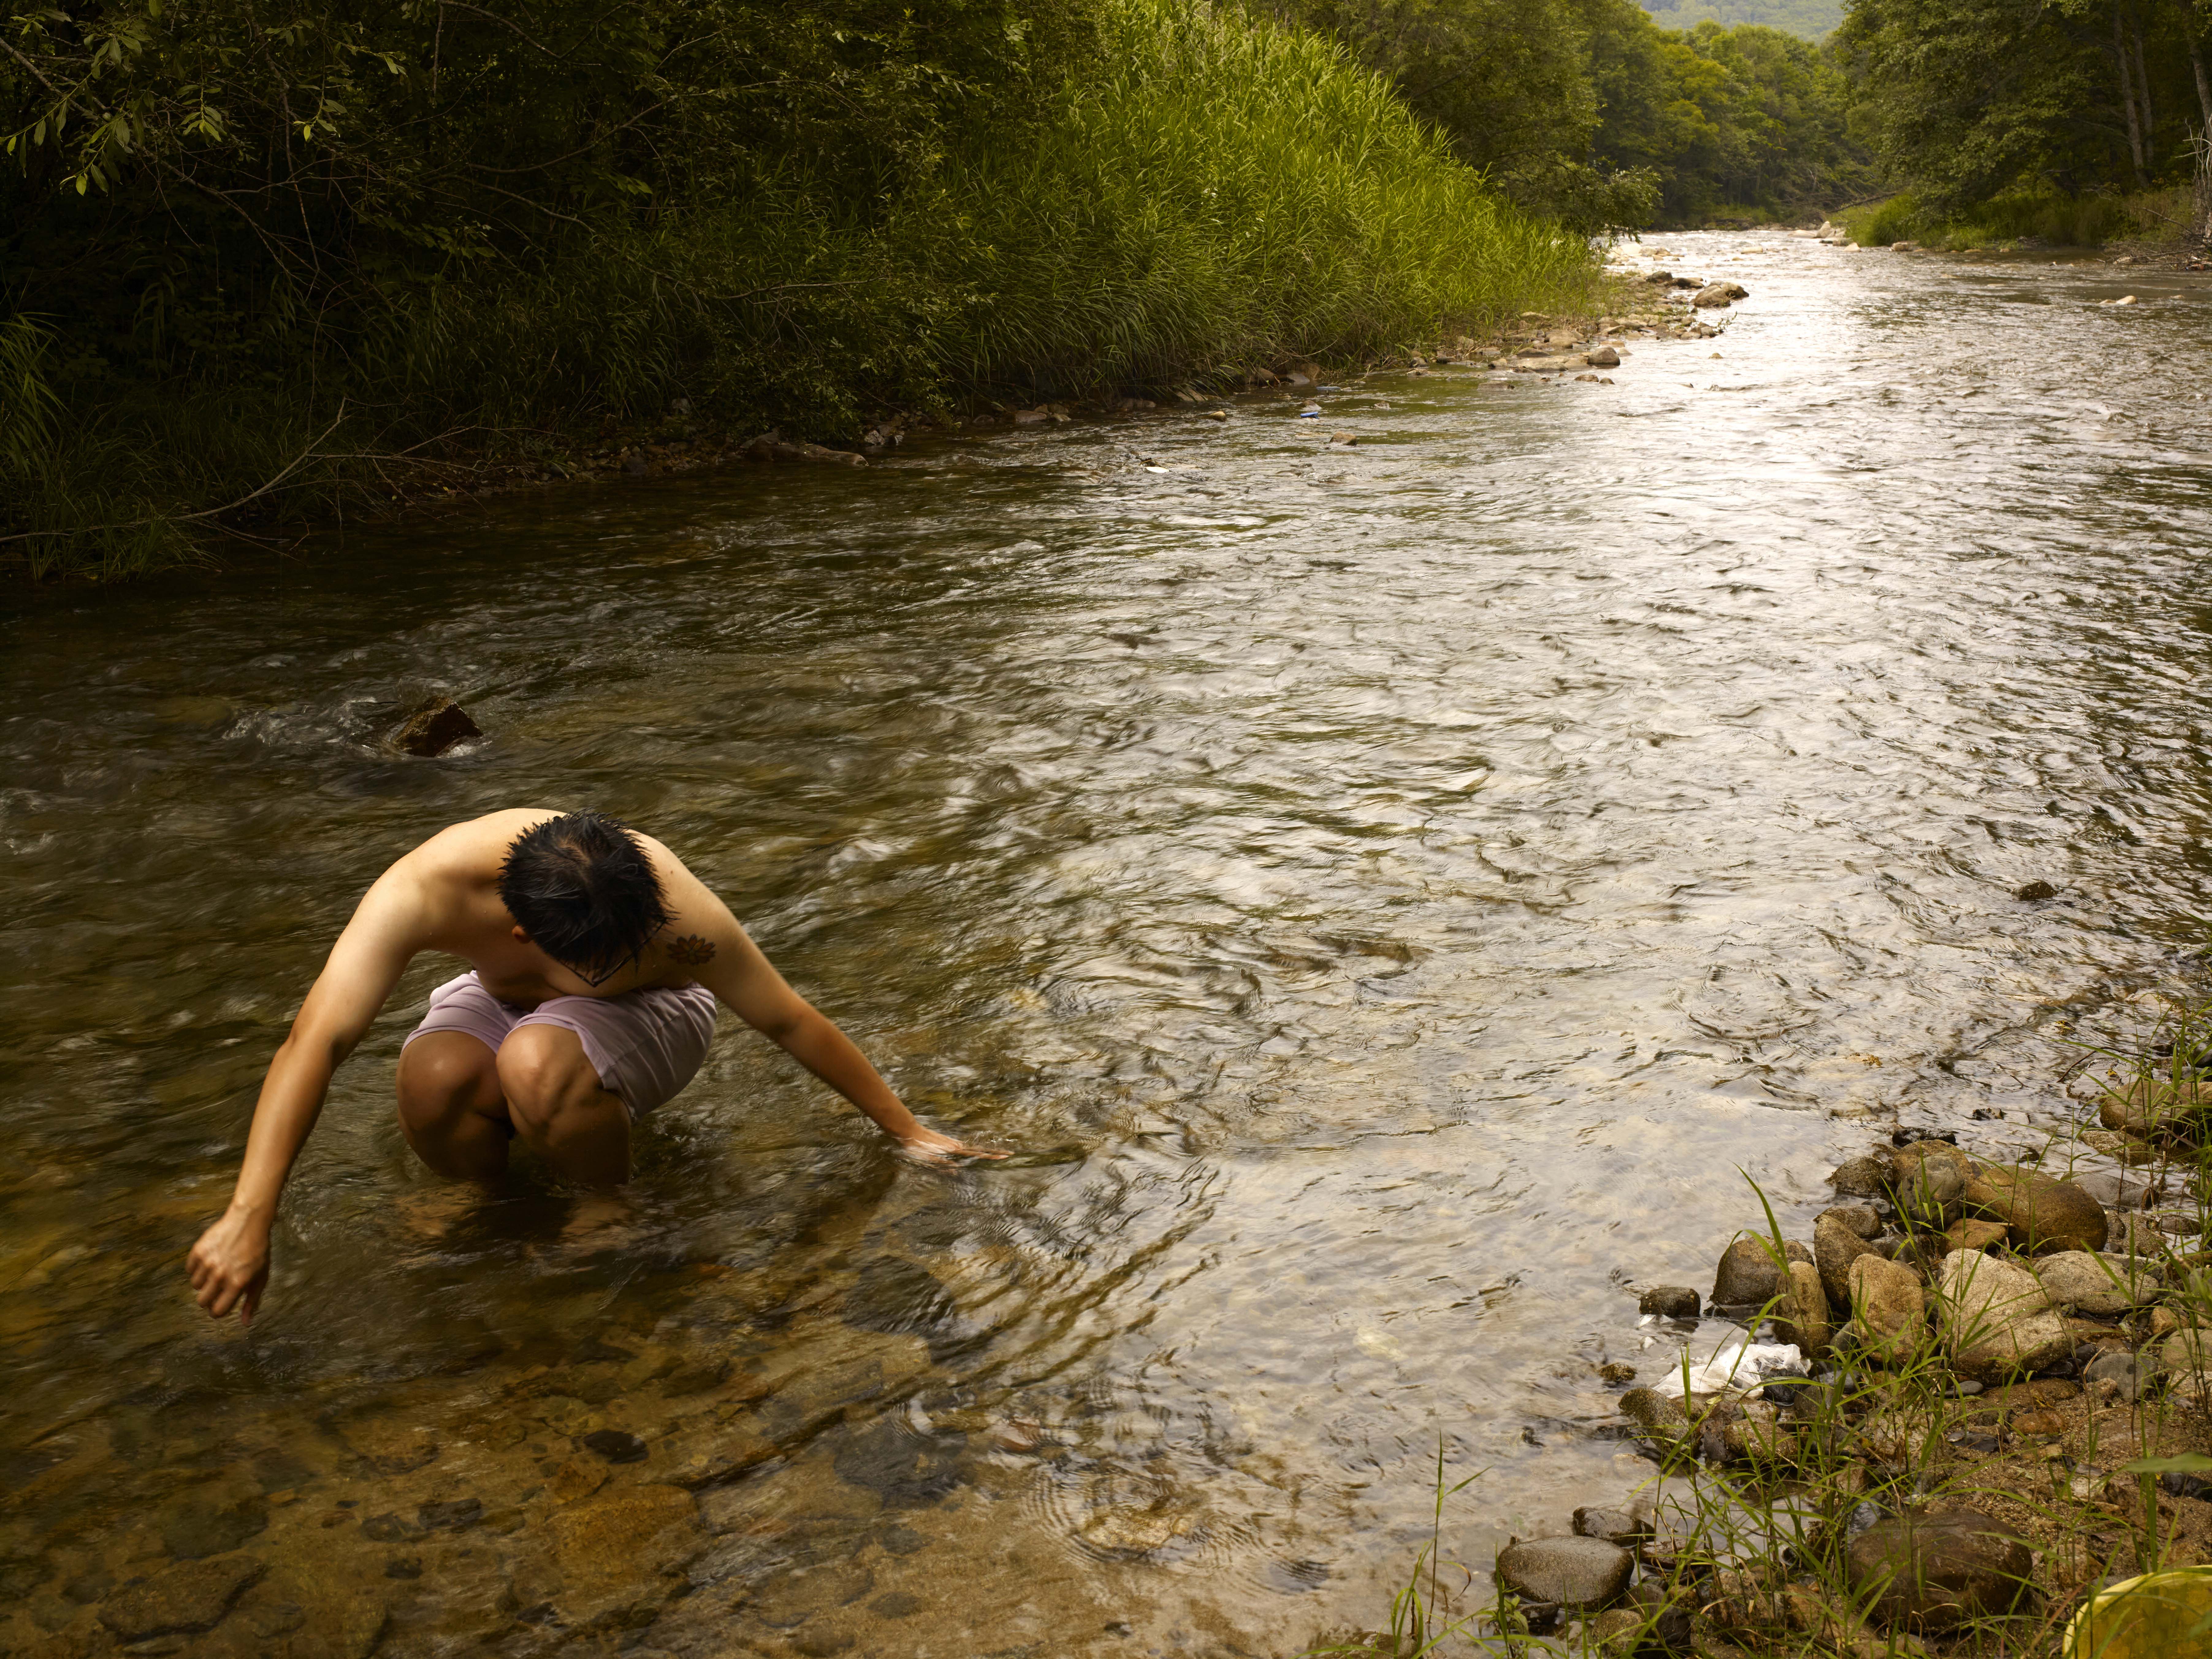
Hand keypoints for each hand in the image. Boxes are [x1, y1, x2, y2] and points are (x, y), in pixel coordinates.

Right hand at [186, 1209, 271, 1324]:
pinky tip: (210, 1259)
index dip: (218, 1311)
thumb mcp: (261, 1277)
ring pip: (195, 1286)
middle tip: (218, 1287)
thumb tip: (246, 1323)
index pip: (217, 1311)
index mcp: (237, 1284)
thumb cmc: (258, 1251)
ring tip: (217, 1269)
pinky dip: (197, 1267)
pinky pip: (189, 1269)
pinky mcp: (198, 1250)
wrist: (249, 1221)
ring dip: (204, 1281)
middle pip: (202, 1302)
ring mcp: (208, 1262)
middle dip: (209, 1298)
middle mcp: (220, 1275)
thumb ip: (252, 1301)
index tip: (221, 1304)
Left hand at [895, 1125, 1006, 1164]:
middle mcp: (956, 1145)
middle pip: (979, 1149)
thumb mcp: (928, 1158)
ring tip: (996, 1153)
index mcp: (954, 1149)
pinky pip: (964, 1146)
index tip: (1005, 1155)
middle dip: (994, 1152)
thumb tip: (956, 1170)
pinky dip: (974, 1149)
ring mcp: (952, 1142)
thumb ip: (942, 1164)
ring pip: (973, 1147)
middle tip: (1008, 1154)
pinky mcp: (947, 1141)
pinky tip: (974, 1151)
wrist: (909, 1131)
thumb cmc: (917, 1147)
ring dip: (985, 1150)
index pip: (977, 1153)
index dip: (991, 1155)